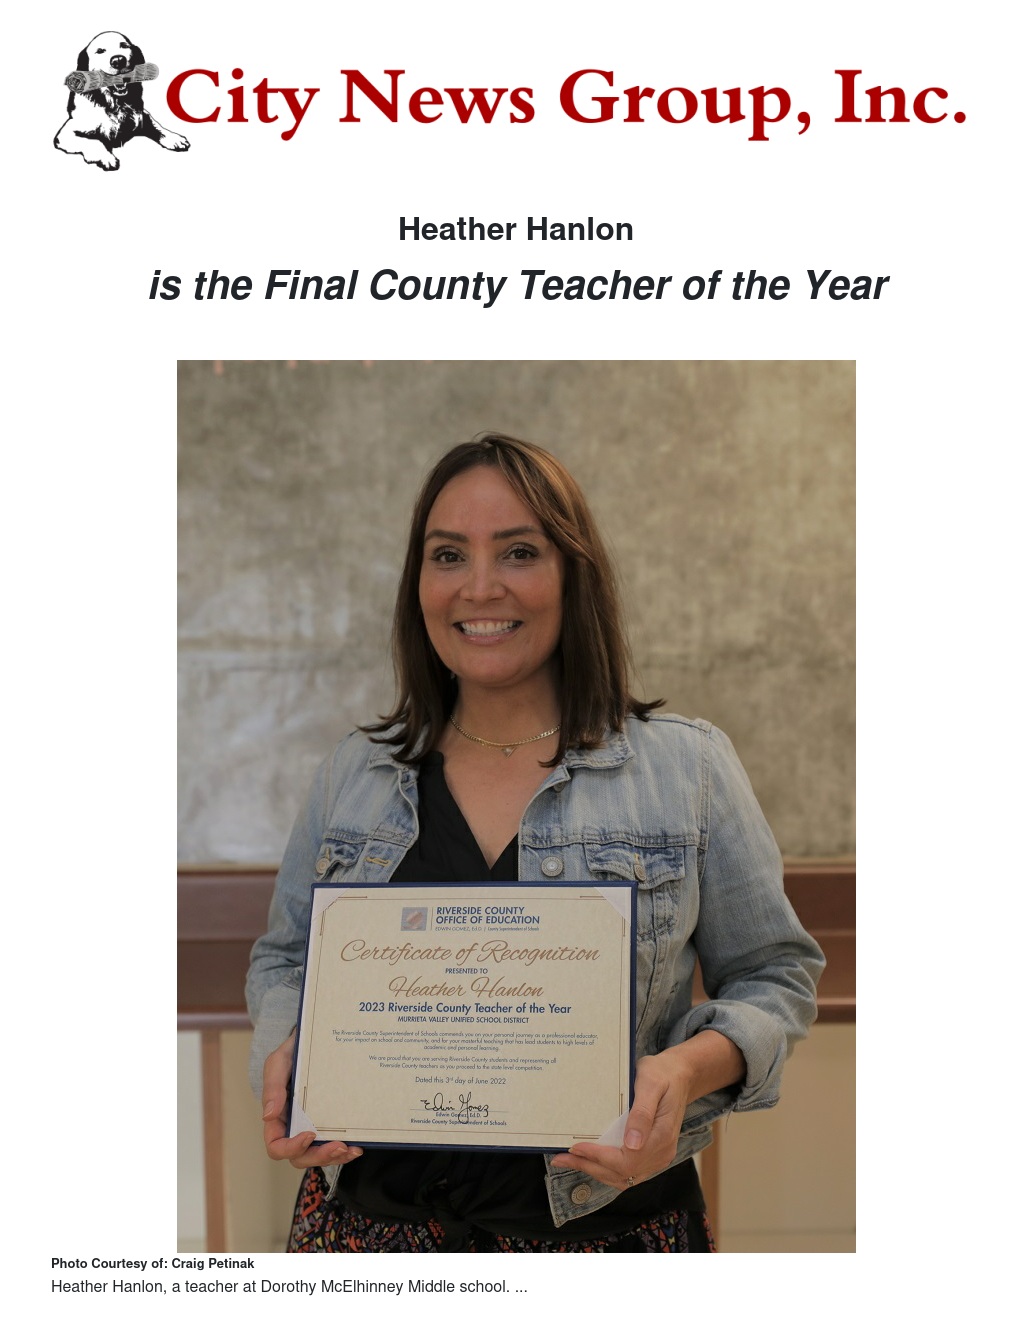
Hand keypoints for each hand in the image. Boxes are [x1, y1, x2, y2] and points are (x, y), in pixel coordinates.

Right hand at [261, 1032, 362, 1169]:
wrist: (313, 1041)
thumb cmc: (291, 1052)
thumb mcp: (278, 1063)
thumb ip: (272, 1087)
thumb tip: (268, 1116)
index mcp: (278, 1118)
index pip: (276, 1146)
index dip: (291, 1147)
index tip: (309, 1134)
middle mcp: (294, 1127)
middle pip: (300, 1157)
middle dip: (319, 1156)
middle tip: (339, 1147)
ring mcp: (312, 1126)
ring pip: (318, 1155)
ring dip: (335, 1157)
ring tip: (352, 1150)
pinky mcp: (329, 1122)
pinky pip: (334, 1143)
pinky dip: (345, 1150)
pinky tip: (357, 1146)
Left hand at [549, 1031, 744, 1190]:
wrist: (680, 1074)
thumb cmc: (662, 1073)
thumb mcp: (651, 1083)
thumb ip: (642, 1113)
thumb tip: (632, 1144)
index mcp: (661, 1136)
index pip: (625, 1160)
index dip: (598, 1157)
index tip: (576, 1147)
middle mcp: (661, 1153)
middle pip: (622, 1174)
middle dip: (589, 1167)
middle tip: (561, 1158)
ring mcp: (658, 1156)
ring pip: (623, 1177)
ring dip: (596, 1171)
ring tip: (570, 1160)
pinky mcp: (652, 1154)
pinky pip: (628, 1171)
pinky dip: (606, 1169)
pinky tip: (591, 1159)